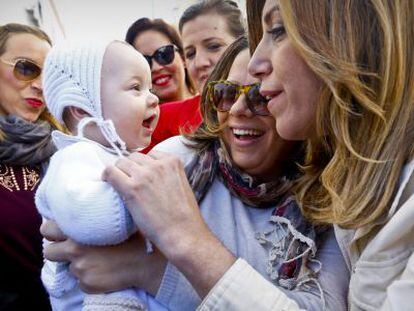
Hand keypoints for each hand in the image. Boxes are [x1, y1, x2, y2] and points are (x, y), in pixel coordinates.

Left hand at [41, 221, 165, 294]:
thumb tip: (80, 207)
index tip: (60, 231)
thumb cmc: (133, 236)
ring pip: (69, 267)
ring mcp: (80, 269)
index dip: (52, 230)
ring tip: (96, 258)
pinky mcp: (87, 284)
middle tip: (71, 247)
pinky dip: (89, 277)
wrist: (146, 261)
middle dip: (58, 250)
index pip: (48, 229)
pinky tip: (104, 269)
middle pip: (49, 252)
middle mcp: (75, 250)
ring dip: (78, 263)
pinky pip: (81, 281)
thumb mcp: (114, 219)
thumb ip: (93, 215)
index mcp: (79, 230)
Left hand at [102, 150, 235, 297]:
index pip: (150, 154)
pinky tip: (107, 182)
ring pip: (121, 162)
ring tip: (118, 184)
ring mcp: (145, 175)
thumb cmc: (182, 216)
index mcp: (173, 161)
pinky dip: (106, 176)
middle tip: (128, 182)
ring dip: (119, 172)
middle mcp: (159, 164)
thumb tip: (149, 176)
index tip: (140, 176)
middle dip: (130, 168)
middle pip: (134, 157)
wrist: (182, 233)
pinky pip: (111, 172)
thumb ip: (167, 175)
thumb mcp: (181, 185)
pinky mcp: (132, 188)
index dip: (143, 166)